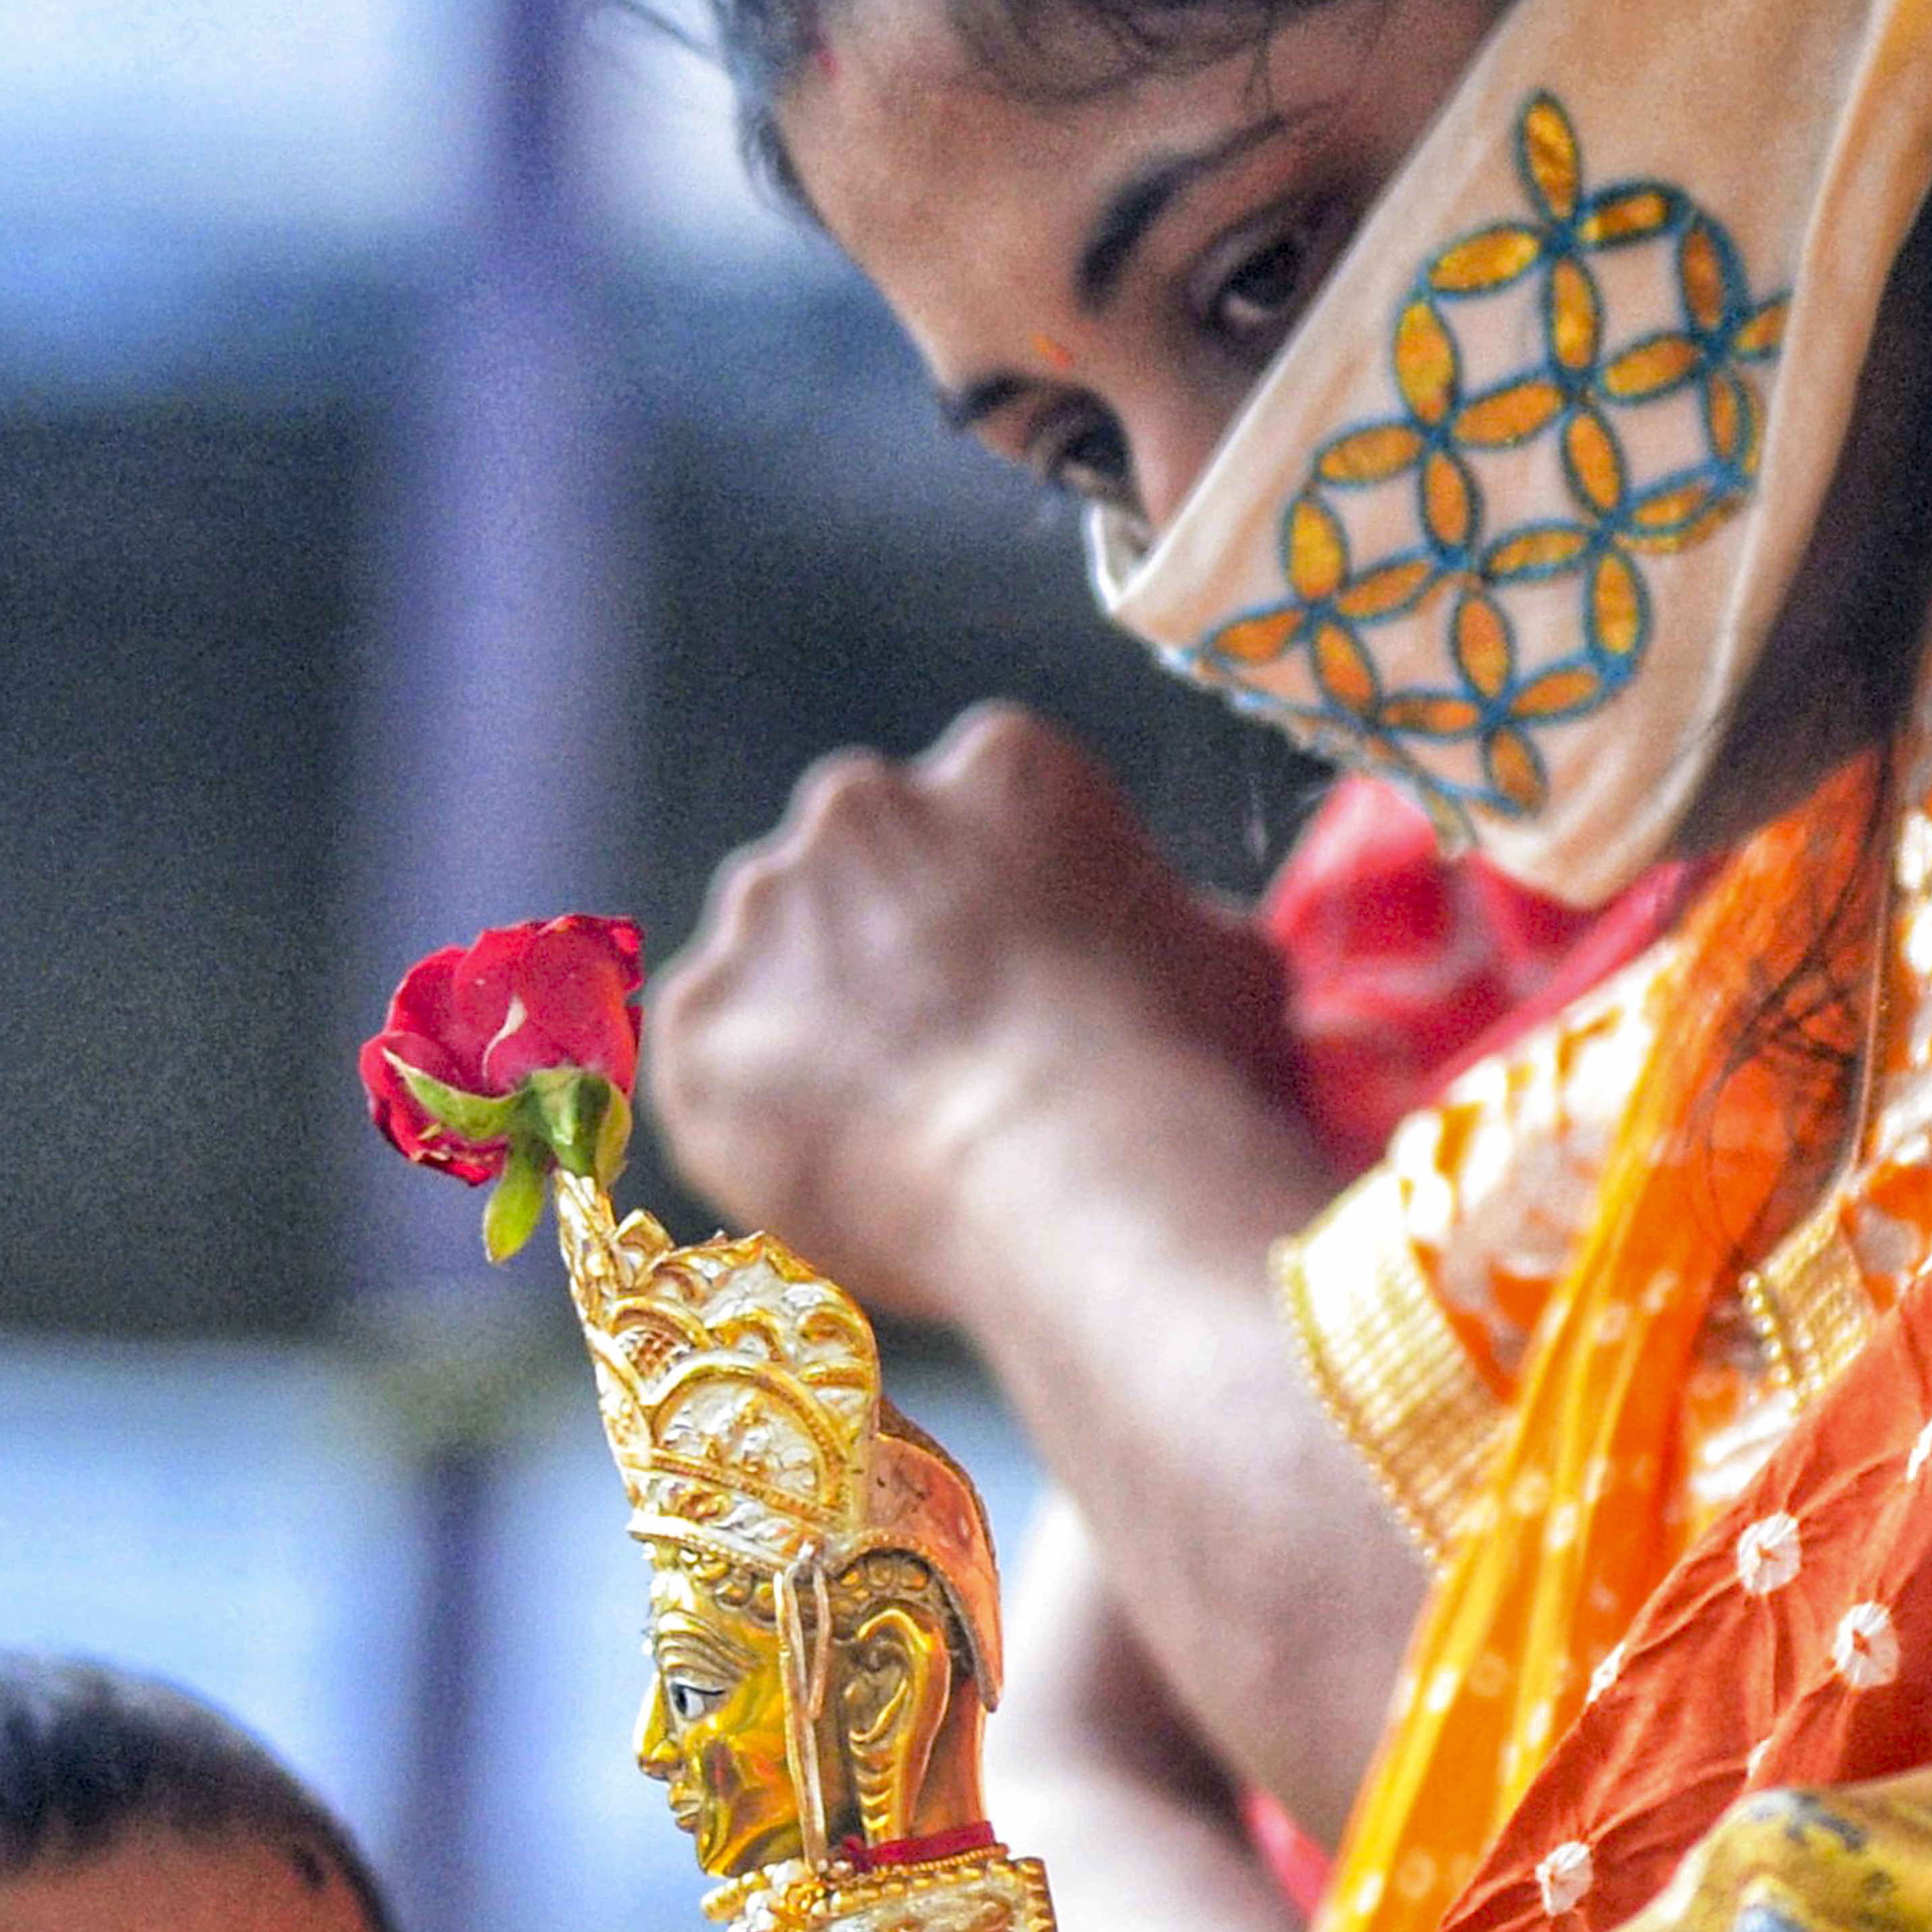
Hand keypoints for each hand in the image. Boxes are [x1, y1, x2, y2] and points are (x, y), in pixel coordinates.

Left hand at [649, 704, 1295, 1317]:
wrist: (1060, 1165)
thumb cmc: (1172, 1066)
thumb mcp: (1235, 970)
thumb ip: (1183, 934)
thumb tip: (1194, 956)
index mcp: (999, 766)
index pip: (983, 822)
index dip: (1005, 921)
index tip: (1031, 998)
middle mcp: (857, 808)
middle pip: (859, 882)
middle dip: (889, 959)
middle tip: (949, 1068)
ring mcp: (761, 912)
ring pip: (776, 972)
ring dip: (816, 1034)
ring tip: (896, 1134)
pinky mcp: (697, 1018)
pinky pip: (711, 1064)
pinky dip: (754, 1116)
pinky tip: (832, 1165)